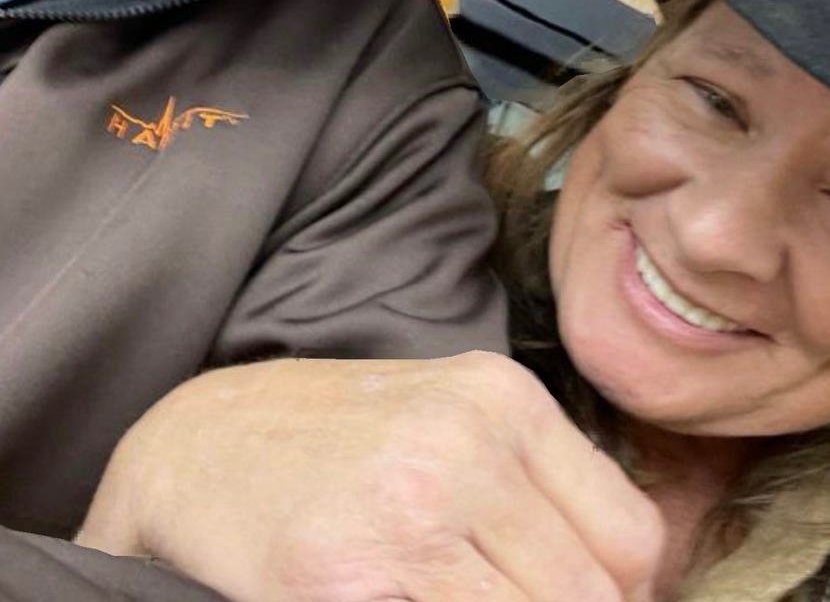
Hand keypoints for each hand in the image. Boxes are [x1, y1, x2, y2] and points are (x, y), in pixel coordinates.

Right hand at [76, 353, 664, 601]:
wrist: (199, 444)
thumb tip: (631, 576)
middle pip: (594, 596)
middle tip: (500, 600)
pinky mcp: (350, 576)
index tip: (576, 600)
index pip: (633, 536)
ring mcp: (410, 510)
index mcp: (502, 400)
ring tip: (453, 598)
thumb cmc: (333, 439)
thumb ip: (535, 480)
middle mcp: (467, 444)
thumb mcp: (447, 418)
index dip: (620, 594)